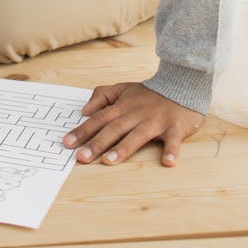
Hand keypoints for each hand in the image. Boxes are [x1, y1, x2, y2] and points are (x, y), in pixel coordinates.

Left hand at [62, 81, 204, 166]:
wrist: (180, 84)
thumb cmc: (149, 93)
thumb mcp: (123, 89)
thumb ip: (102, 96)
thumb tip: (85, 110)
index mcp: (122, 107)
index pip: (98, 119)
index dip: (82, 131)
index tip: (67, 143)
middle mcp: (135, 114)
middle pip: (113, 129)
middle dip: (96, 144)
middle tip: (81, 158)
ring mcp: (155, 121)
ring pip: (137, 135)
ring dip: (123, 148)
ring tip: (109, 161)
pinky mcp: (174, 127)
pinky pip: (173, 140)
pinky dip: (171, 150)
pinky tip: (167, 162)